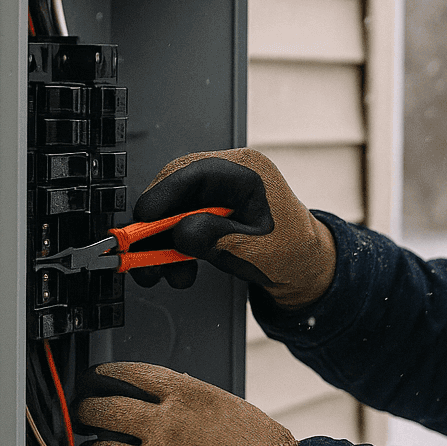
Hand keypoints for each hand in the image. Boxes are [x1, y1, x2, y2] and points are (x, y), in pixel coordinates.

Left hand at [76, 362, 297, 445]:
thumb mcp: (232, 408)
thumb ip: (194, 402)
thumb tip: (167, 398)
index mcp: (188, 396)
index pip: (129, 375)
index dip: (104, 376)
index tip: (96, 381)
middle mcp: (166, 425)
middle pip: (103, 410)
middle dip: (88, 412)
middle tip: (86, 417)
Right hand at [131, 148, 335, 308]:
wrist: (305, 268)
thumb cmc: (291, 253)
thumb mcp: (253, 248)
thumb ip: (216, 237)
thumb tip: (179, 234)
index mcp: (248, 171)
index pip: (196, 171)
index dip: (164, 194)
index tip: (144, 219)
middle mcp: (231, 174)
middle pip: (178, 189)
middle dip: (156, 224)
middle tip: (141, 253)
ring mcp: (220, 191)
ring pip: (176, 208)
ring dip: (163, 242)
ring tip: (161, 273)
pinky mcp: (212, 208)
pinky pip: (182, 221)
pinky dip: (174, 246)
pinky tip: (177, 269)